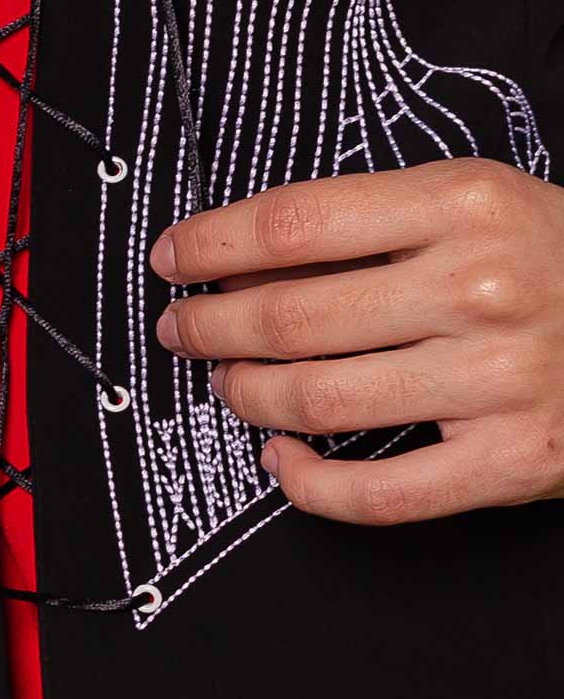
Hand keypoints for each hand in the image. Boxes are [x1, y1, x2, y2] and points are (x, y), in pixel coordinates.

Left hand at [151, 159, 563, 524]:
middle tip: (181, 331)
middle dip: (209, 328)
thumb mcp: (477, 207)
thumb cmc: (557, 264)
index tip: (172, 259)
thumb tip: (242, 268)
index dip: (212, 244)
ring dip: (246, 396)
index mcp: (467, 205)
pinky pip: (376, 494)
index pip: (295, 223)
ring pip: (317, 402)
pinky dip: (307, 485)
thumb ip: (371, 229)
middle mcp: (480, 289)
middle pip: (289, 318)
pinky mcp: (509, 460)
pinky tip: (281, 460)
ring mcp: (497, 381)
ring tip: (228, 384)